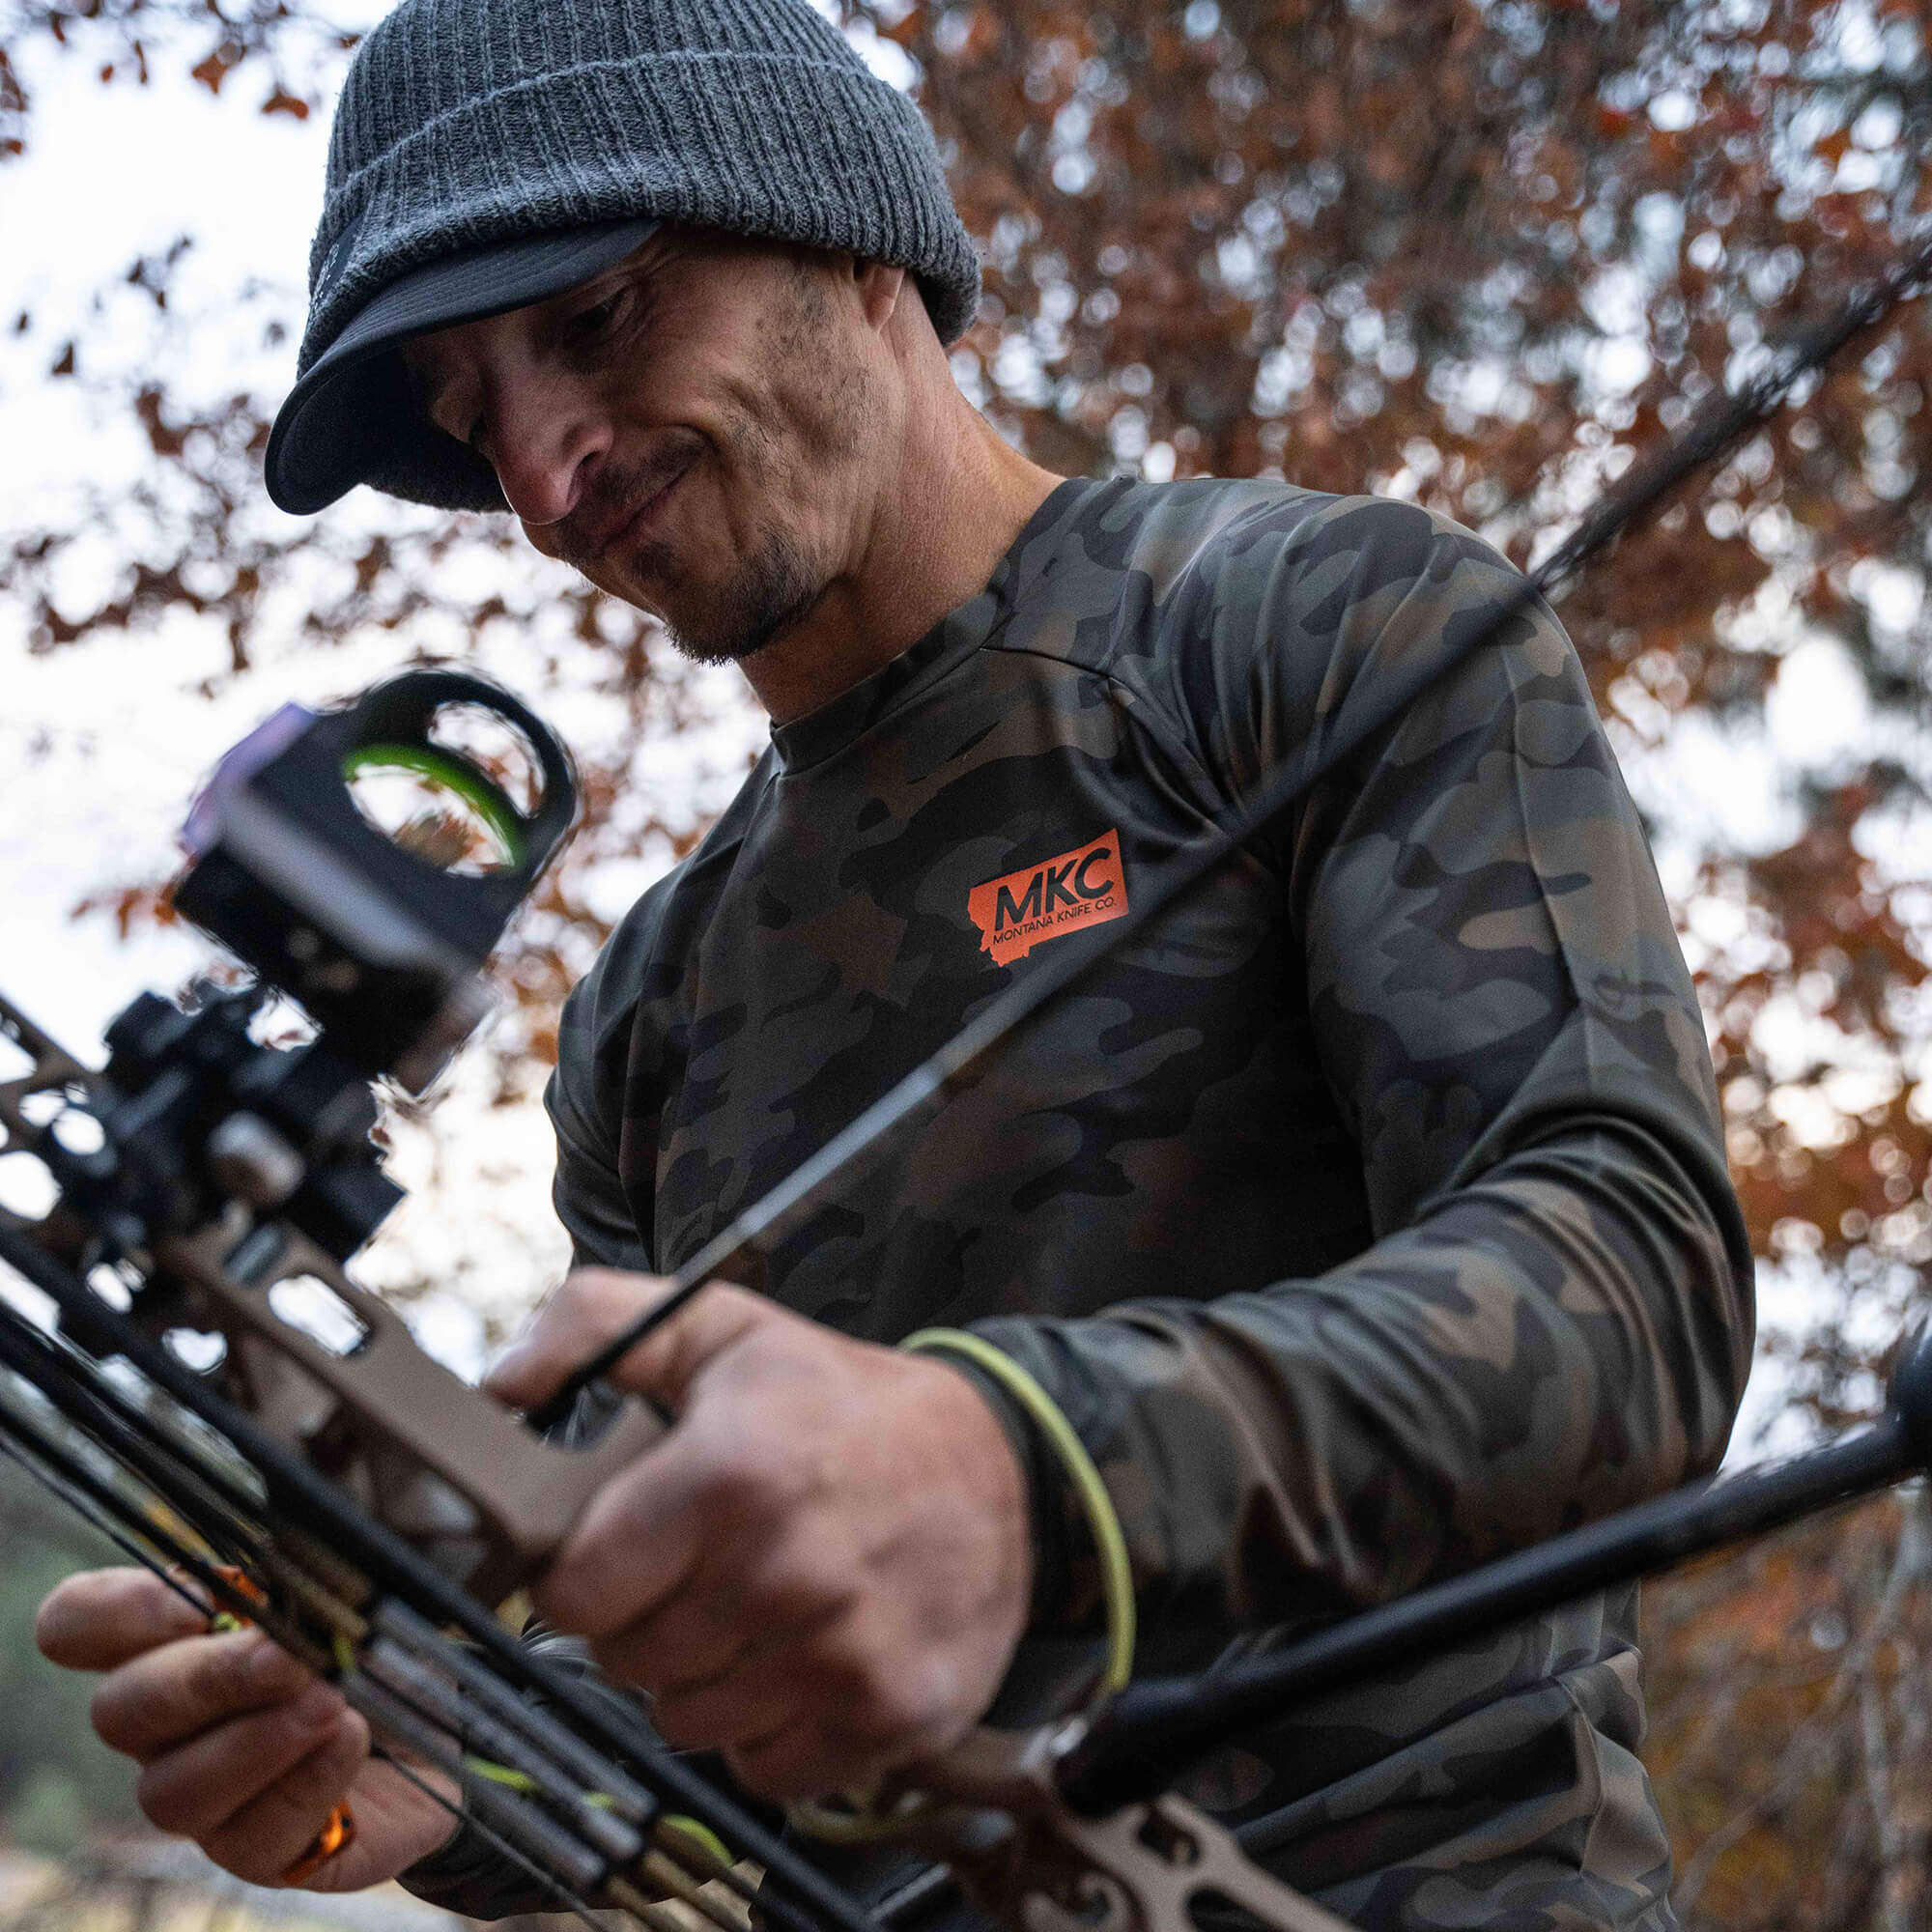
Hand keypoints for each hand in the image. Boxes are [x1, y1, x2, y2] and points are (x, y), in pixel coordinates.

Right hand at [35, 1568, 457, 1890]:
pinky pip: (252, 1839)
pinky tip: (350, 1743)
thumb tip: (284, 1569)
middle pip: (120, 1711)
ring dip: (254, 1741)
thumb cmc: (378, 1650)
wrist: (445, 1730)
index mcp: (173, 1641)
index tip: (194, 1600)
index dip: (112, 1613)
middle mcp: (169, 1726)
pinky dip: (308, 1782)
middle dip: (206, 1679)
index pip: (81, 1624)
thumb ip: (307, 1579)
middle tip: (288, 1657)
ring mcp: (206, 1798)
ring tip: (331, 1704)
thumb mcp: (353, 1596)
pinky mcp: (259, 1853)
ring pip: (170, 1792)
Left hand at [487, 1270, 1032, 1801]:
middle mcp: (783, 1574)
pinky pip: (764, 1768)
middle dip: (644, 1618)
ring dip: (703, 1677)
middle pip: (625, 1663)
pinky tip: (800, 1656)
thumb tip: (501, 1384)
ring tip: (754, 1606)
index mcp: (728, 1475)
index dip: (583, 1572)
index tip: (619, 1549)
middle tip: (697, 1566)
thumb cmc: (843, 1402)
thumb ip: (596, 1326)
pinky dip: (769, 1727)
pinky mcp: (886, 1716)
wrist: (1004, 1465)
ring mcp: (838, 1656)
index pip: (574, 1593)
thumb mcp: (723, 1326)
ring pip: (687, 1724)